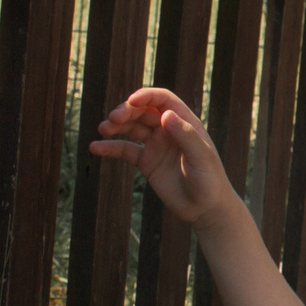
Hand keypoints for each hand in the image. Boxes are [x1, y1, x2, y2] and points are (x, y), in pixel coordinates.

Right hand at [90, 88, 241, 231]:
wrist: (205, 209)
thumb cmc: (209, 180)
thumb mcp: (201, 158)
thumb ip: (185, 136)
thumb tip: (165, 115)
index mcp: (184, 122)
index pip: (163, 100)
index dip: (146, 96)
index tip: (131, 101)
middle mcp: (168, 129)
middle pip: (143, 111)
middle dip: (126, 111)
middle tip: (113, 120)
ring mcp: (156, 145)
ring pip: (131, 127)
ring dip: (116, 125)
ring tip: (103, 129)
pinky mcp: (146, 162)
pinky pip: (125, 150)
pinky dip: (110, 148)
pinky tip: (96, 148)